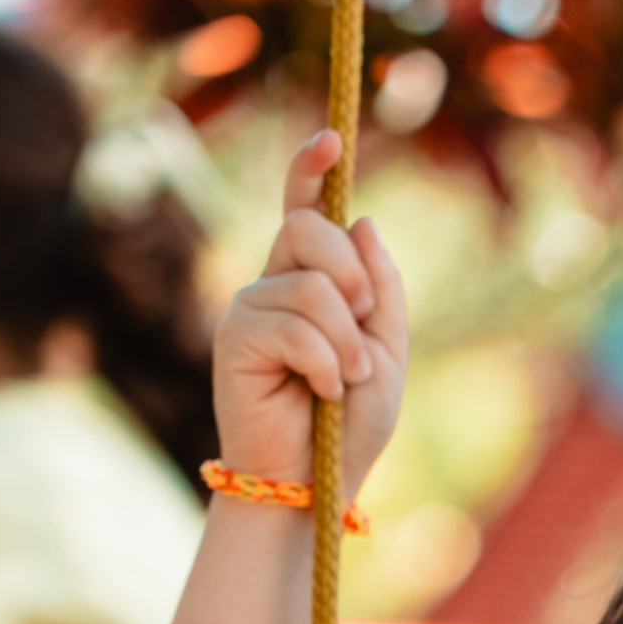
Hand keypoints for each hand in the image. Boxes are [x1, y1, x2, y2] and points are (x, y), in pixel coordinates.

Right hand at [211, 133, 407, 494]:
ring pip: (310, 283)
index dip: (311, 170)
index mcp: (309, 282)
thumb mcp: (387, 350)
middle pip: (308, 229)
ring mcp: (249, 309)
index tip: (331, 139)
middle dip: (351, 277)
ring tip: (344, 380)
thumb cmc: (348, 426)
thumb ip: (380, 288)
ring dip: (345, 339)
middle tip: (363, 329)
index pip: (304, 210)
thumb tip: (362, 220)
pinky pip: (294, 324)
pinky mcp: (235, 339)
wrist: (314, 484)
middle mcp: (272, 285)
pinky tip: (321, 393)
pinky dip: (325, 362)